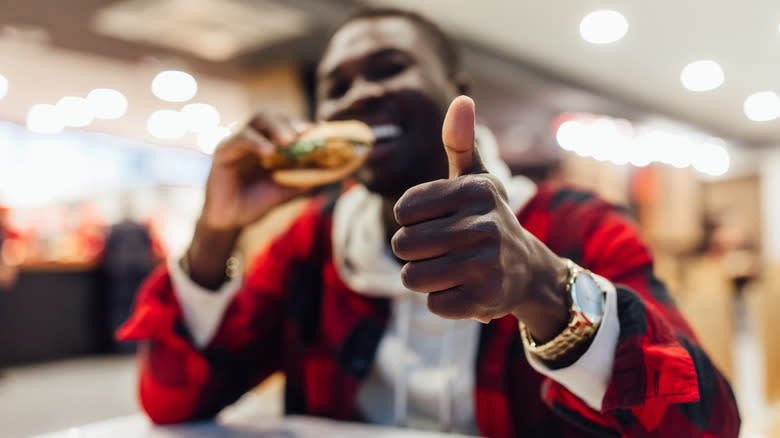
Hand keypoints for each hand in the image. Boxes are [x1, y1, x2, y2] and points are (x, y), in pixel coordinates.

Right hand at [189, 112, 308, 289]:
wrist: (231, 221)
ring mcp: (239, 142)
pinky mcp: (223, 151)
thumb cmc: (258, 202)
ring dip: (275, 127)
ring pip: (257, 121)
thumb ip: (306, 179)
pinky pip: (239, 139)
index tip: (322, 131)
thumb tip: (335, 172)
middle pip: (273, 116)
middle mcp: (255, 137)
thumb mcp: (287, 190)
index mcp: (271, 143)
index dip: (304, 125)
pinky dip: (255, 142)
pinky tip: (268, 152)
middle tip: (305, 133)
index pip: (288, 124)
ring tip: (289, 140)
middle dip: (290, 122)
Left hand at [391, 96, 569, 341]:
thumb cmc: (485, 219)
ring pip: (412, 277)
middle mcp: (485, 224)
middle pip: (402, 245)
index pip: (403, 210)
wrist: (526, 270)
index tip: (436, 220)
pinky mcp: (486, 298)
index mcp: (476, 189)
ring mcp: (487, 263)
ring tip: (451, 269)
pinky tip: (465, 289)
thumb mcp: (475, 180)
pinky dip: (442, 300)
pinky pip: (432, 303)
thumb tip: (461, 97)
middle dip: (414, 252)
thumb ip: (459, 143)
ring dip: (424, 278)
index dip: (410, 220)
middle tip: (443, 250)